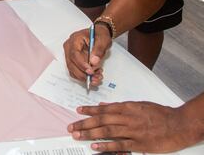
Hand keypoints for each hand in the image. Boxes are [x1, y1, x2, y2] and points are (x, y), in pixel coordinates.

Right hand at [63, 24, 110, 86]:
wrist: (98, 35)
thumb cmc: (99, 35)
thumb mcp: (103, 40)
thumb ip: (98, 50)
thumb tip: (93, 62)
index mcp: (74, 39)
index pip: (74, 54)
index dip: (81, 64)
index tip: (90, 71)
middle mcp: (69, 47)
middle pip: (71, 64)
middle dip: (83, 73)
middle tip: (95, 77)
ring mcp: (70, 55)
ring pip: (72, 70)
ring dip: (84, 77)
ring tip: (97, 77)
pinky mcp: (73, 61)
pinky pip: (75, 71)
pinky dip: (84, 76)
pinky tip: (94, 75)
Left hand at [68, 101, 193, 152]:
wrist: (178, 124)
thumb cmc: (160, 114)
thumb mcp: (139, 105)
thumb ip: (120, 106)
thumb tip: (104, 105)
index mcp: (127, 107)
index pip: (103, 109)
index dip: (89, 110)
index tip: (78, 111)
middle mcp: (127, 118)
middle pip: (101, 120)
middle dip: (84, 123)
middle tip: (72, 127)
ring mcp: (132, 131)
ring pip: (107, 131)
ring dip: (90, 133)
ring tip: (78, 135)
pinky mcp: (139, 144)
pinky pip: (119, 145)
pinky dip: (106, 146)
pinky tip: (95, 147)